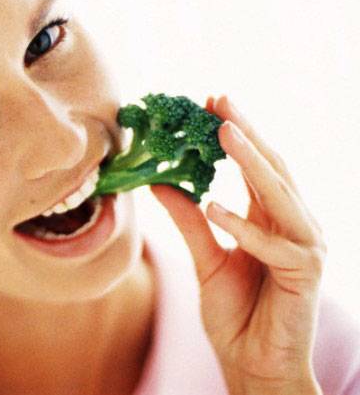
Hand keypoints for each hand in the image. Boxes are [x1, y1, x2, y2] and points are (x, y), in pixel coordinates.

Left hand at [150, 96, 325, 394]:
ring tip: (223, 133)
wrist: (252, 364)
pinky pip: (273, 243)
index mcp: (270, 220)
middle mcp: (293, 226)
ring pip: (279, 194)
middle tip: (220, 100)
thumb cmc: (236, 314)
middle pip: (271, 170)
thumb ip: (187, 221)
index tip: (211, 103)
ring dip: (251, 162)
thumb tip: (159, 182)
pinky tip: (214, 206)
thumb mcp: (205, 259)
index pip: (254, 168)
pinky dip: (244, 225)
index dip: (236, 135)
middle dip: (246, 133)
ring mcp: (304, 247)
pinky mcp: (305, 273)